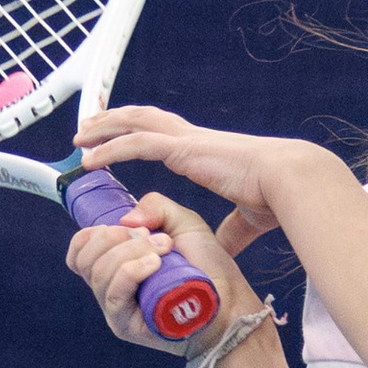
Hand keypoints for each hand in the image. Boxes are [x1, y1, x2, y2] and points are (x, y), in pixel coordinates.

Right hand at [65, 186, 251, 347]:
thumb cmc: (207, 267)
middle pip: (84, 260)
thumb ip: (155, 207)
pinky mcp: (127, 327)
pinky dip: (131, 271)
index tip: (126, 227)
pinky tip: (155, 264)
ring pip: (99, 273)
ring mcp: (117, 310)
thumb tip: (126, 220)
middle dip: (115, 238)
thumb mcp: (182, 224)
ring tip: (164, 248)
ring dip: (130, 251)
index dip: (92, 234)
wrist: (230, 302)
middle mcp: (111, 289)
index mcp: (115, 267)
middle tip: (153, 236)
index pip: (78, 253)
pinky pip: (114, 295)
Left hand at [72, 107, 322, 260]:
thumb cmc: (274, 198)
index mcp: (204, 150)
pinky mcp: (184, 150)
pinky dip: (111, 148)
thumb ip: (229, 232)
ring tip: (79, 137)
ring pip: (134, 123)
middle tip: (88, 125)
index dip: (139, 129)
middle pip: (143, 117)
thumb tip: (222, 249)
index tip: (119, 133)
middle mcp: (192, 139)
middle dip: (113, 118)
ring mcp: (187, 141)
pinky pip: (137, 143)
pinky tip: (92, 157)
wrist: (287, 183)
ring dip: (103, 128)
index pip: (164, 131)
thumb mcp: (245, 220)